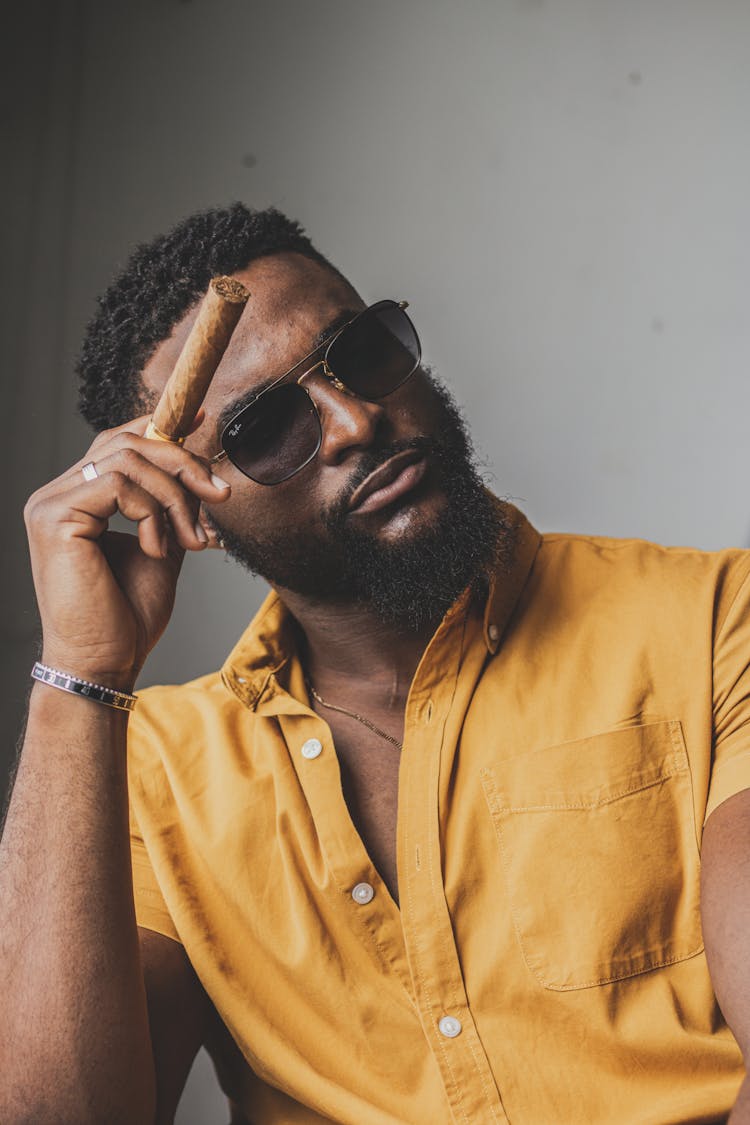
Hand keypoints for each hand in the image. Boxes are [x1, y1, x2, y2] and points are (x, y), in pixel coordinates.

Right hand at [24, 415, 230, 687]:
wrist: (104, 663)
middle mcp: (57, 495)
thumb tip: (198, 470)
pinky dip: (152, 514)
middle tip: (220, 496)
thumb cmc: (127, 616)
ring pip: (129, 459)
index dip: (160, 427)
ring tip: (190, 541)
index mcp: (78, 499)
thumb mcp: (161, 548)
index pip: (118, 442)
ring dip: (175, 497)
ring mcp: (50, 504)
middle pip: (127, 442)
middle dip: (183, 463)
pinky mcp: (54, 517)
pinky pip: (119, 485)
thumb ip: (169, 508)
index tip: (201, 421)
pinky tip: (156, 549)